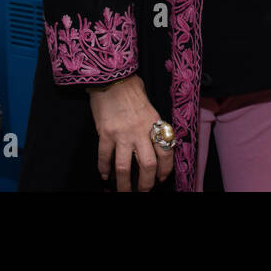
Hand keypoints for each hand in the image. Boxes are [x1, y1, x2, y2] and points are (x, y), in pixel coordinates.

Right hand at [87, 75, 172, 191]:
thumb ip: (152, 125)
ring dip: (124, 184)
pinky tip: (104, 176)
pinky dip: (104, 169)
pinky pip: (105, 157)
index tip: (162, 178)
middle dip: (147, 183)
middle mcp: (141, 131)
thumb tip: (155, 142)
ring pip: (124, 167)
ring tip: (123, 192)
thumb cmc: (132, 89)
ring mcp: (122, 134)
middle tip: (144, 192)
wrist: (113, 78)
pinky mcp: (105, 134)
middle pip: (148, 165)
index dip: (166, 169)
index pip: (166, 151)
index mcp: (155, 123)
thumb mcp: (150, 107)